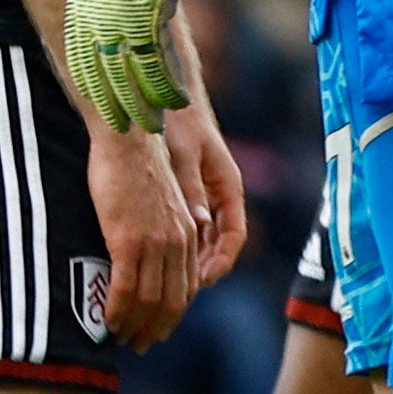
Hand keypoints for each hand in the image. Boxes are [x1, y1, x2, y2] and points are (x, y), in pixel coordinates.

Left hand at [63, 0, 208, 133]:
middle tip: (125, 128)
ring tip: (154, 124)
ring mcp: (128, 13)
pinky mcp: (156, 11)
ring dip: (143, 104)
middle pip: (105, 71)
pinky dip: (167, 85)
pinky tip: (176, 103)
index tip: (100, 107)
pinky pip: (158, 59)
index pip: (83, 54)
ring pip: (130, 73)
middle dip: (116, 104)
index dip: (92, 85)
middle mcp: (101, 11)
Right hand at [84, 126, 199, 351]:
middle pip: (171, 302)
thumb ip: (165, 230)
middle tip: (138, 346)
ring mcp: (154, 243)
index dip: (171, 316)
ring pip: (148, 299)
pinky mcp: (128, 239)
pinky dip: (116, 309)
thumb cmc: (139, 168)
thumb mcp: (163, 204)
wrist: (129, 141)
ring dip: (133, 325)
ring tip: (119, 339)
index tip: (157, 331)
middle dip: (155, 329)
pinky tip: (107, 322)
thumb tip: (153, 256)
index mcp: (188, 236)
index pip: (186, 290)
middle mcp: (177, 243)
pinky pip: (124, 286)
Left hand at [162, 97, 249, 288]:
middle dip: (204, 272)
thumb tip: (199, 222)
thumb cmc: (179, 123)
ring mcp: (207, 196)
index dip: (221, 262)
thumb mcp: (184, 156)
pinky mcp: (189, 195)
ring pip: (204, 240)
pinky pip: (190, 231)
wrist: (168, 99)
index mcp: (229, 186)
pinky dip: (179, 248)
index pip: (234, 235)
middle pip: (219, 244)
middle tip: (181, 294)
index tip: (203, 280)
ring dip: (190, 264)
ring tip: (168, 286)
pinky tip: (158, 261)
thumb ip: (191, 189)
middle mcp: (222, 195)